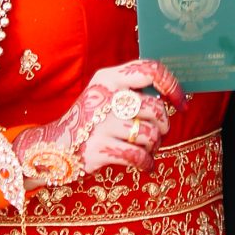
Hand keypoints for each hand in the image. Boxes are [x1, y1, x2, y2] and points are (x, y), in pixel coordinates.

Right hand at [19, 60, 181, 183]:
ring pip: (150, 134)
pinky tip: (145, 165)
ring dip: (155, 146)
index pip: (151, 70)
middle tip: (158, 135)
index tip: (181, 104)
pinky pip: (138, 155)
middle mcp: (105, 96)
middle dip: (164, 127)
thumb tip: (172, 99)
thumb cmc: (91, 120)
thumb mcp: (105, 94)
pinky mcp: (98, 147)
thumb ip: (132, 91)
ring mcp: (101, 122)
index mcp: (109, 78)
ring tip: (147, 149)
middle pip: (156, 108)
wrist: (53, 146)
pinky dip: (147, 163)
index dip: (172, 86)